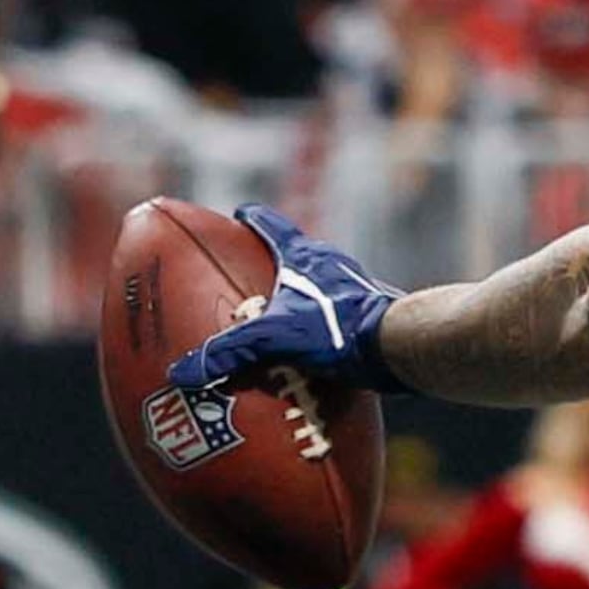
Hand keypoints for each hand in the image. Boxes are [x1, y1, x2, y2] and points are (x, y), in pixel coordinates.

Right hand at [165, 206, 411, 396]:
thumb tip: (181, 373)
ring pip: (318, 287)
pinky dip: (318, 329)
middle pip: (295, 255)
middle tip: (246, 276)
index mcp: (305, 257)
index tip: (239, 214)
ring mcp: (354, 291)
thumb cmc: (342, 330)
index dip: (252, 218)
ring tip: (274, 321)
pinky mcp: (369, 318)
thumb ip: (230, 352)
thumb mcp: (276, 338)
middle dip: (271, 264)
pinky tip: (308, 355)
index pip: (271, 225)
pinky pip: (335, 318)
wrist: (406, 347)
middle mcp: (332, 267)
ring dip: (298, 299)